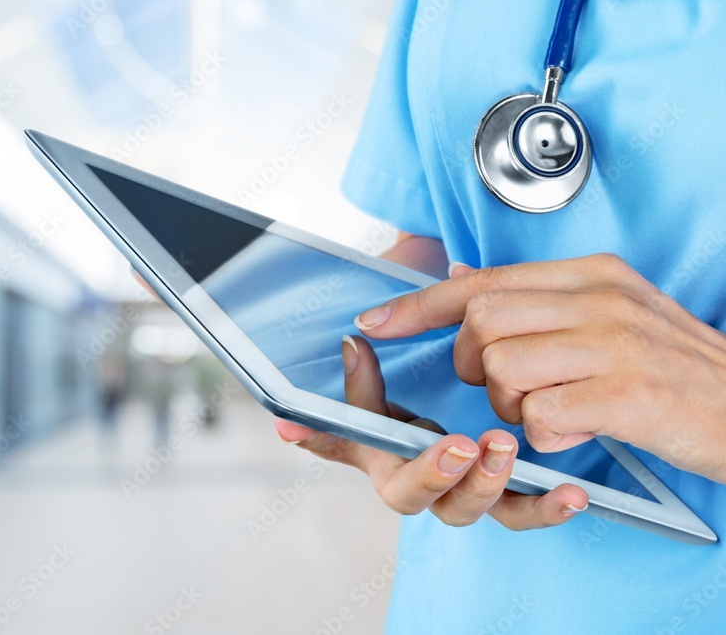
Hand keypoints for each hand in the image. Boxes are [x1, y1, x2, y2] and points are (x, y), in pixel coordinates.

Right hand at [274, 335, 588, 528]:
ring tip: (504, 448)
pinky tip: (572, 492)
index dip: (319, 437)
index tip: (298, 422)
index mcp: (382, 449)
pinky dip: (546, 507)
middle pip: (412, 494)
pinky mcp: (510, 499)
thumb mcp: (405, 376)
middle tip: (456, 443)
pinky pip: (525, 514)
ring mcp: (464, 493)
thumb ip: (366, 375)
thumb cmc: (433, 391)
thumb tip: (337, 358)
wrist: (495, 400)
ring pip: (467, 508)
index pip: (343, 446)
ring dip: (485, 484)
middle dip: (432, 471)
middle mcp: (420, 479)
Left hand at [354, 254, 725, 482]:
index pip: (483, 281)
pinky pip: (539, 417)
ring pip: (502, 369)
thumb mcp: (612, 312)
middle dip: (472, 362)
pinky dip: (543, 436)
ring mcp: (614, 345)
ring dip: (509, 405)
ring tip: (550, 410)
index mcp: (592, 274)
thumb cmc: (675, 368)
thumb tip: (462, 276)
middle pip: (482, 321)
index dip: (419, 304)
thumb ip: (537, 296)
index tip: (374, 321)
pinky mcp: (625, 395)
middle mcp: (600, 300)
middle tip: (504, 384)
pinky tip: (576, 432)